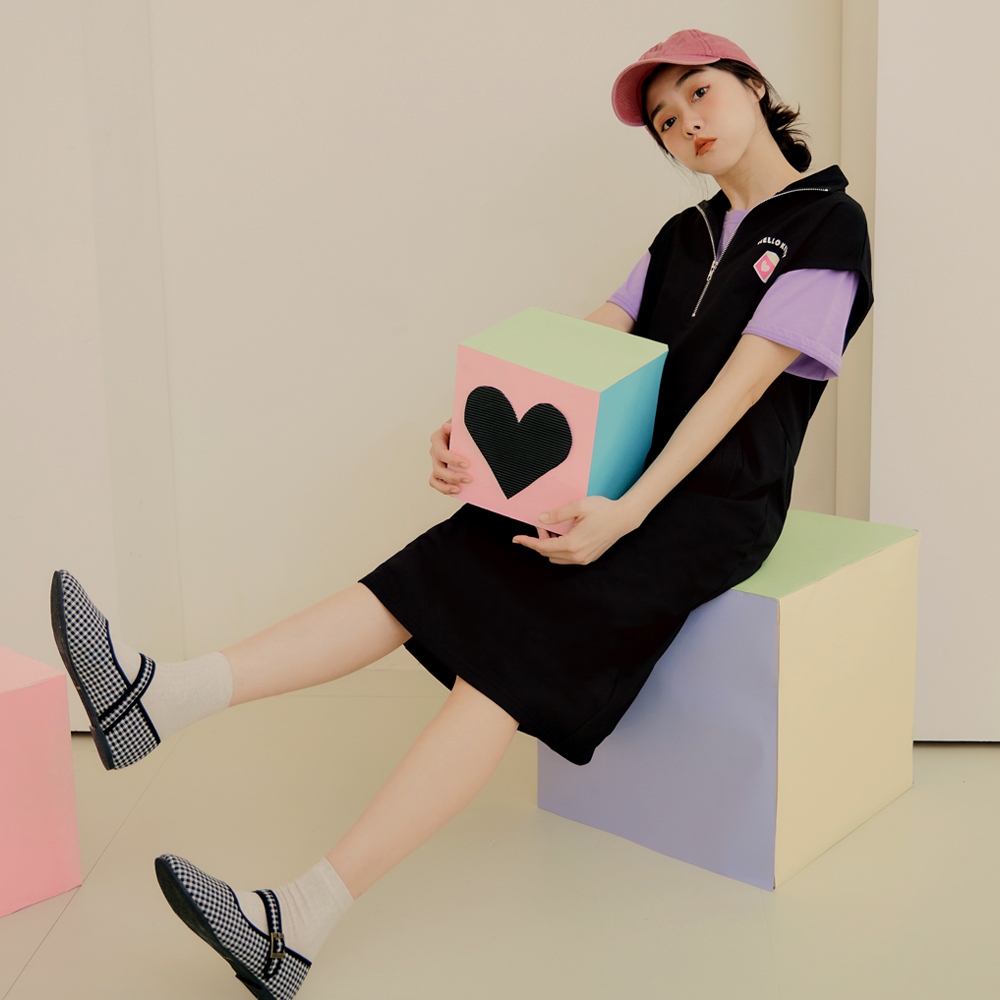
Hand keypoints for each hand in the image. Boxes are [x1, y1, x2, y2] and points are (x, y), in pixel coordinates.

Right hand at [428, 419, 472, 496]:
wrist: (468, 435)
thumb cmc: (464, 428)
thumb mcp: (462, 424)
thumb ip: (457, 425)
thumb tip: (446, 427)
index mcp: (438, 438)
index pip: (441, 452)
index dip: (452, 460)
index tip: (466, 464)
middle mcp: (435, 451)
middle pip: (438, 468)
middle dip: (453, 476)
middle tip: (469, 479)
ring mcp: (437, 463)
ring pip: (436, 477)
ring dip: (447, 485)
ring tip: (460, 489)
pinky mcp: (440, 472)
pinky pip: (437, 483)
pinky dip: (445, 489)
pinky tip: (457, 491)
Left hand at [511, 496, 640, 564]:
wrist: (624, 518)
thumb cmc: (604, 510)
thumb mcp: (578, 506)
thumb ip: (557, 514)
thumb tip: (541, 519)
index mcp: (572, 544)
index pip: (542, 547)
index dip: (527, 542)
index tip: (516, 539)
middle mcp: (577, 556)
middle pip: (548, 553)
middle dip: (540, 540)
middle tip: (542, 524)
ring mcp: (584, 559)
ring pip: (557, 558)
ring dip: (550, 546)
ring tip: (553, 529)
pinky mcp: (589, 558)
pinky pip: (567, 558)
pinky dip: (560, 549)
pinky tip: (563, 535)